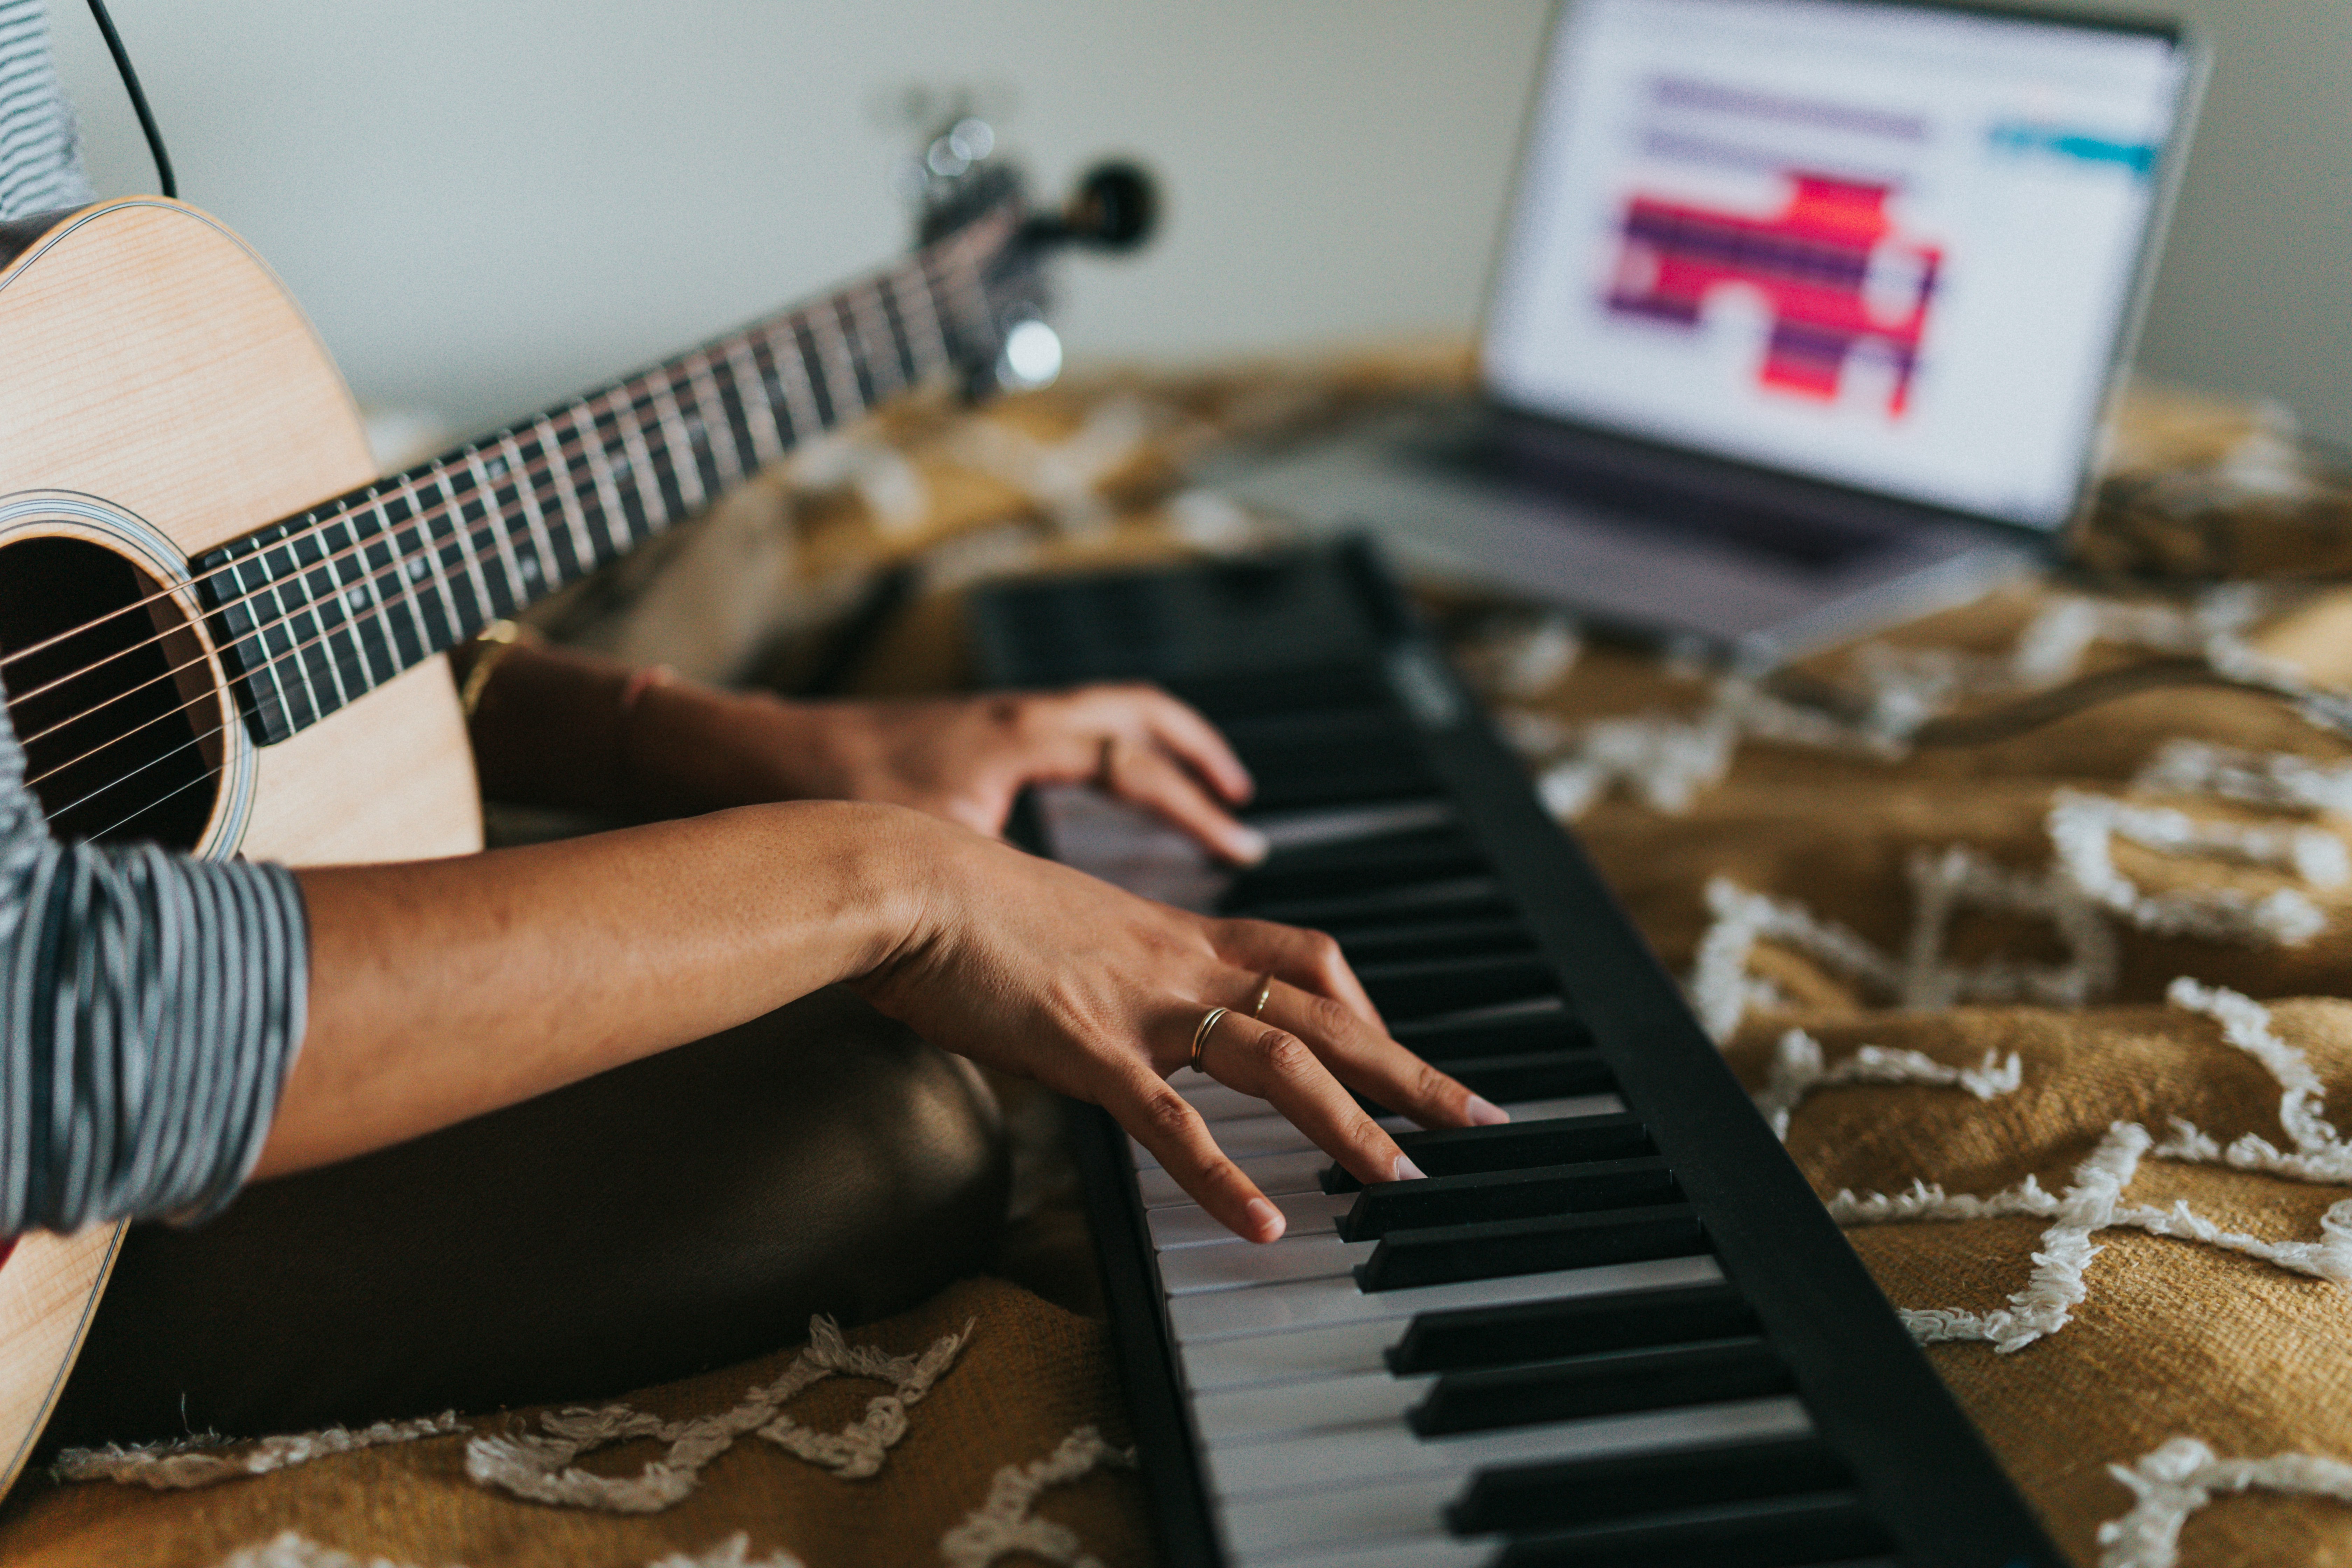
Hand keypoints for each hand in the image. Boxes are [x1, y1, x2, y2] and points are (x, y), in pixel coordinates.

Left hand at [681, 684, 1267, 863]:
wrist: (754, 762)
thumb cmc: (831, 801)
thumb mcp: (934, 860)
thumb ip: (1003, 909)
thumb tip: (1051, 970)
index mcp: (1018, 741)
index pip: (1132, 763)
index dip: (1190, 805)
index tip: (1234, 841)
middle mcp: (1013, 720)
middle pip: (1134, 712)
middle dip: (1193, 751)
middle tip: (1233, 796)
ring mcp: (987, 722)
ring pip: (1095, 712)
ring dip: (1148, 746)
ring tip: (1188, 784)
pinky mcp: (960, 736)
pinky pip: (1055, 732)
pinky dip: (1092, 756)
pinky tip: (1091, 797)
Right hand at [854, 817, 1506, 1242]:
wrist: (904, 877)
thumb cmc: (960, 902)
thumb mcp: (1057, 927)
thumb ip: (1101, 966)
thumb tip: (1100, 1001)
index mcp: (1173, 935)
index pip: (1304, 959)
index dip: (1364, 1005)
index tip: (1399, 1050)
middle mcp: (1176, 964)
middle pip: (1325, 1012)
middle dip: (1409, 1068)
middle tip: (1477, 1117)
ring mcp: (1138, 1005)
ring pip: (1276, 1062)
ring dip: (1349, 1125)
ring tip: (1404, 1181)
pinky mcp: (1086, 1047)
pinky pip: (1171, 1121)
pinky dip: (1223, 1175)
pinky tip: (1265, 1223)